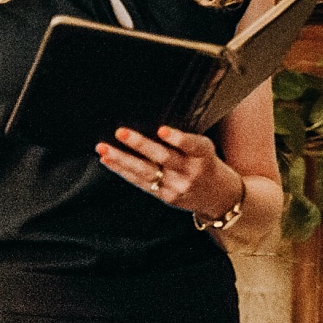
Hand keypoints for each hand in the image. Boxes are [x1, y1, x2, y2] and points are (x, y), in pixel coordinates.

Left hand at [96, 125, 242, 221]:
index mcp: (204, 155)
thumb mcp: (205, 149)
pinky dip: (122, 171)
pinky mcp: (165, 197)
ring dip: (121, 159)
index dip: (178, 138)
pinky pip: (140, 182)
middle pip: (164, 158)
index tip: (162, 131)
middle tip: (121, 132)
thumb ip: (184, 141)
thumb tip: (150, 125)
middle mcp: (190, 172)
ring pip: (146, 172)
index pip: (193, 145)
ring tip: (104, 148)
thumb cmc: (207, 164)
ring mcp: (176, 187)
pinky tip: (108, 161)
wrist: (218, 197)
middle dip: (140, 144)